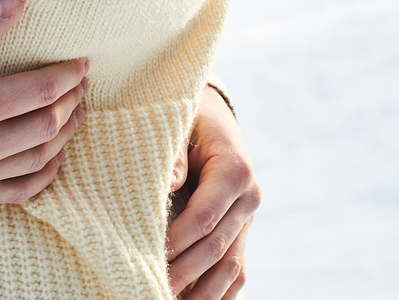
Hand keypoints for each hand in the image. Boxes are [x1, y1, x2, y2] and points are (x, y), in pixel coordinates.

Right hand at [0, 0, 89, 206]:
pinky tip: (53, 156)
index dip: (70, 75)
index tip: (82, 62)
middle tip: (81, 83)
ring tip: (75, 113)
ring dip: (65, 136)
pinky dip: (44, 175)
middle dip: (73, 102)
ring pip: (39, 161)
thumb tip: (19, 4)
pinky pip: (17, 192)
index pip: (42, 90)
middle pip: (49, 126)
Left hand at [166, 85, 259, 298]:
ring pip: (230, 266)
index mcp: (235, 170)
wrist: (214, 116)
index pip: (204, 216)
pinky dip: (220, 292)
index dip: (177, 239)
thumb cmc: (189, 120)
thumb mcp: (181, 124)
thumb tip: (170, 183)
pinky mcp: (243, 232)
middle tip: (152, 287)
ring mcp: (248, 219)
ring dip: (204, 292)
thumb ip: (174, 154)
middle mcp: (249, 198)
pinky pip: (236, 270)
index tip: (149, 255)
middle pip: (215, 246)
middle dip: (183, 272)